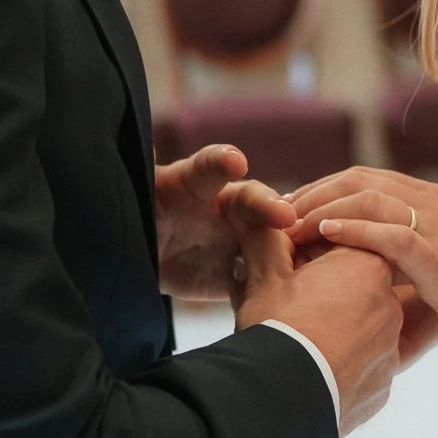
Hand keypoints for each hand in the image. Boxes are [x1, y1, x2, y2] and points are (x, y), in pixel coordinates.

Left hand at [154, 144, 294, 299]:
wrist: (142, 263)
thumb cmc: (142, 217)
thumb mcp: (138, 197)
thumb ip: (143, 173)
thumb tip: (145, 147)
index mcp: (195, 183)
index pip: (211, 165)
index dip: (223, 161)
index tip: (235, 162)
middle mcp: (226, 207)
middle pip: (255, 201)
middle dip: (270, 206)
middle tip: (286, 216)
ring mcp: (239, 241)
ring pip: (270, 240)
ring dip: (287, 245)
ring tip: (298, 256)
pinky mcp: (241, 274)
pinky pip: (264, 279)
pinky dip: (279, 284)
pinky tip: (289, 291)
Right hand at [226, 195, 402, 434]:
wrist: (276, 402)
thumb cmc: (273, 329)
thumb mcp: (264, 275)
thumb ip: (265, 236)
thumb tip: (255, 210)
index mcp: (369, 267)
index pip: (350, 247)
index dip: (315, 256)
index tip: (291, 268)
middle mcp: (392, 306)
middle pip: (361, 288)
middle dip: (332, 292)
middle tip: (292, 305)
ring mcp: (390, 350)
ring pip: (365, 329)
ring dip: (340, 329)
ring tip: (300, 339)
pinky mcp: (383, 386)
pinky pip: (365, 368)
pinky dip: (344, 365)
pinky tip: (314, 369)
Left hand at [287, 167, 437, 360]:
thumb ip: (420, 261)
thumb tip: (382, 276)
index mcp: (436, 203)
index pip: (366, 181)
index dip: (323, 191)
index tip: (290, 212)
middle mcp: (434, 203)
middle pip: (357, 180)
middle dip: (310, 193)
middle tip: (273, 214)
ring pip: (366, 198)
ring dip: (320, 209)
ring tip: (286, 227)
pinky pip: (388, 231)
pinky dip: (351, 229)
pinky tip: (323, 236)